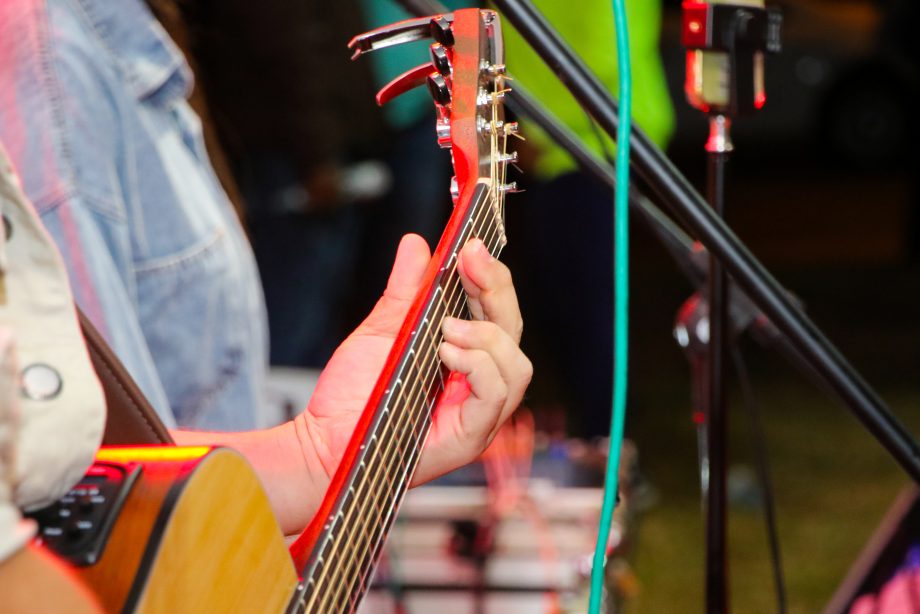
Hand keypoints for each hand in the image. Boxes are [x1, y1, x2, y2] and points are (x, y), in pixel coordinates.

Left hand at [294, 233, 531, 490]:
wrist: (322, 442)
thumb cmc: (355, 396)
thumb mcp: (382, 331)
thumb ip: (405, 291)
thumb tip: (417, 244)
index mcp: (466, 359)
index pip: (497, 313)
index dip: (492, 278)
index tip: (471, 245)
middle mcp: (479, 386)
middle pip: (513, 333)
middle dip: (497, 290)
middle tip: (470, 260)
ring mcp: (478, 415)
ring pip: (516, 367)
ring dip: (487, 336)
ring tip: (448, 326)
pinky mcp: (469, 437)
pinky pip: (495, 397)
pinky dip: (478, 367)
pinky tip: (447, 352)